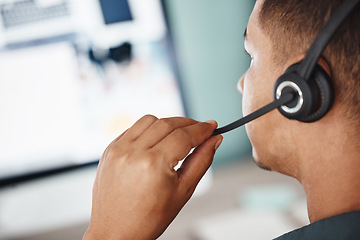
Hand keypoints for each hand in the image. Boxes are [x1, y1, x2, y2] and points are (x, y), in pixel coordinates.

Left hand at [83, 115, 222, 239]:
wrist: (115, 232)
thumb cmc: (148, 218)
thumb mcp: (182, 191)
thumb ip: (201, 161)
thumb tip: (214, 140)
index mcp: (153, 164)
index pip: (184, 135)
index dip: (202, 129)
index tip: (212, 126)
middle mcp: (133, 152)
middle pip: (168, 123)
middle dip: (188, 124)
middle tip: (200, 130)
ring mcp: (118, 149)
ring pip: (149, 120)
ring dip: (167, 123)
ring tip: (178, 135)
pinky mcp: (110, 150)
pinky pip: (133, 128)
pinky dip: (149, 129)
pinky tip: (157, 140)